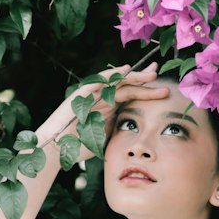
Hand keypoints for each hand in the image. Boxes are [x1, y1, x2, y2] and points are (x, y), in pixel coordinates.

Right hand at [35, 64, 169, 158]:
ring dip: (134, 76)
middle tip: (160, 74)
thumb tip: (137, 129)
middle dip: (144, 79)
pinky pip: (98, 81)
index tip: (163, 88)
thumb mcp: (106, 136)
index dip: (146, 89)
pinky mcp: (82, 94)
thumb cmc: (78, 145)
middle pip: (127, 85)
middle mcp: (102, 97)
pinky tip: (124, 70)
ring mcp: (92, 94)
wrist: (56, 148)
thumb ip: (119, 128)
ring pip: (116, 81)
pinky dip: (112, 74)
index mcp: (109, 107)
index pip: (131, 94)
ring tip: (150, 74)